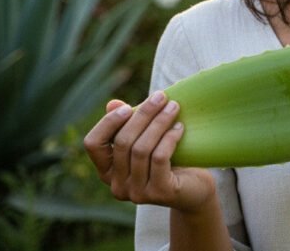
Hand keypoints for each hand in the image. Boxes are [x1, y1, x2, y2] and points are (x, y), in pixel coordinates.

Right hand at [83, 92, 214, 211]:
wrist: (196, 189)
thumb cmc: (169, 161)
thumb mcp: (147, 141)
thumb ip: (129, 125)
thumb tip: (113, 104)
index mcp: (107, 171)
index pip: (93, 144)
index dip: (107, 123)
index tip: (129, 107)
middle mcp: (117, 185)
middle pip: (123, 142)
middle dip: (143, 115)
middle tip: (161, 97)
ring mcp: (136, 192)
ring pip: (141, 149)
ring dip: (159, 123)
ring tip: (174, 107)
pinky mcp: (158, 193)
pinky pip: (159, 159)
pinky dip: (169, 139)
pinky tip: (180, 127)